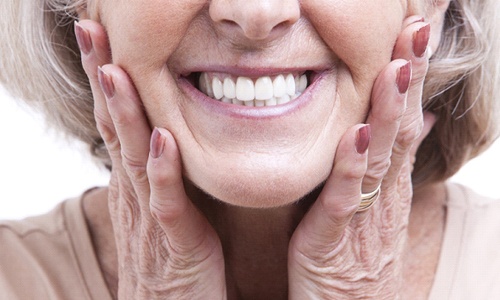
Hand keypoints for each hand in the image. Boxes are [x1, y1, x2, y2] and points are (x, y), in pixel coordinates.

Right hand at [75, 20, 225, 298]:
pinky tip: (162, 140)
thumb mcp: (161, 207)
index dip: (108, 78)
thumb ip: (160, 173)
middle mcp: (135, 193)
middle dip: (103, 77)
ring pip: (133, 157)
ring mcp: (150, 217)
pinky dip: (163, 171)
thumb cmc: (172, 259)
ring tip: (115, 69)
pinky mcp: (175, 243)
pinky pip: (166, 204)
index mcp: (135, 182)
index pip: (116, 120)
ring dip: (124, 113)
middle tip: (90, 29)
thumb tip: (163, 135)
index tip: (102, 36)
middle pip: (114, 127)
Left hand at [288, 17, 433, 298]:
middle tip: (419, 27)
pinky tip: (358, 134)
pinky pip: (346, 198)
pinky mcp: (335, 239)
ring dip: (390, 110)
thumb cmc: (358, 256)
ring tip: (398, 66)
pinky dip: (353, 166)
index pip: (405, 118)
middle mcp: (383, 193)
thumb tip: (416, 122)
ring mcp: (364, 215)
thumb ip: (390, 163)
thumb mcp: (377, 205)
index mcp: (388, 182)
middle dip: (409, 76)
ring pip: (381, 155)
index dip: (412, 74)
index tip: (418, 30)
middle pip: (401, 127)